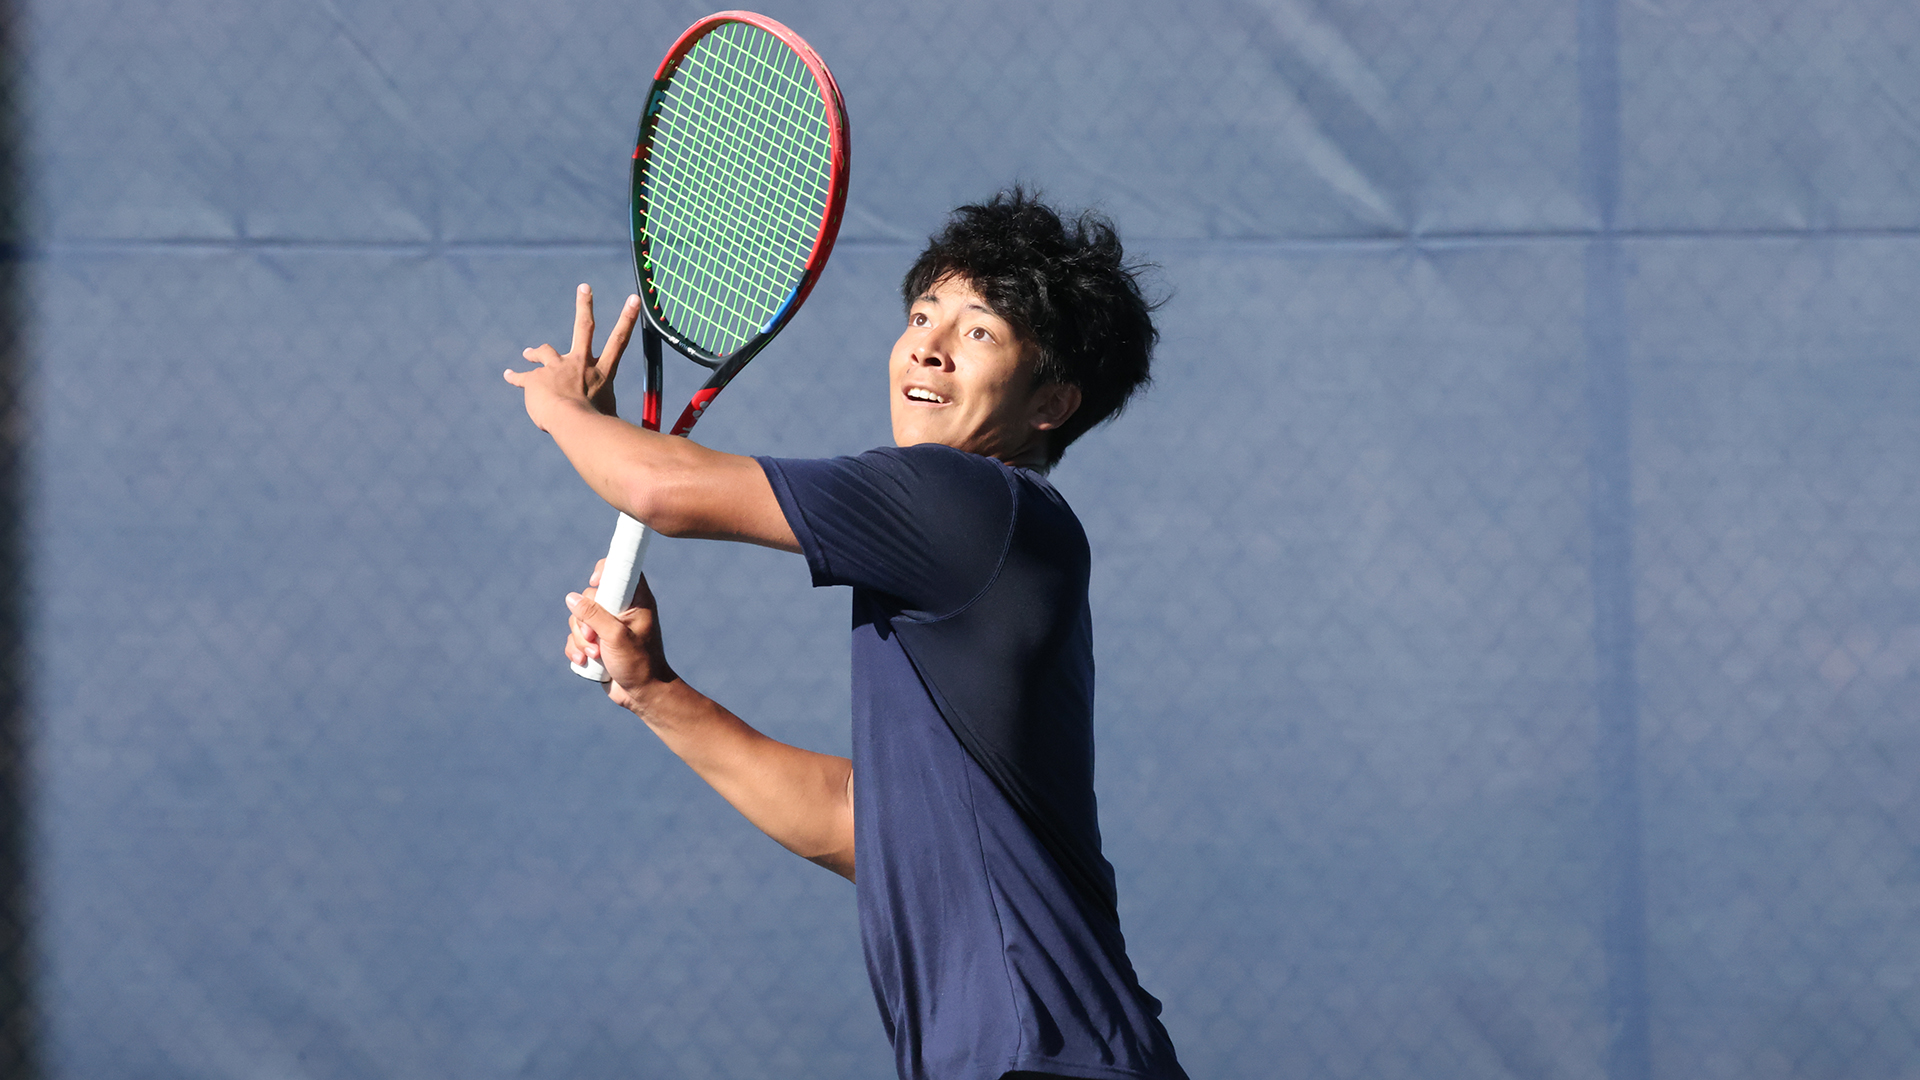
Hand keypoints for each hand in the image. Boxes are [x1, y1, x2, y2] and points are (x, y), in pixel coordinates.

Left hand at [503, 284, 640, 429]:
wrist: (571, 422)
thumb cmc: (598, 427)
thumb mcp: (613, 420)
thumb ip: (615, 419)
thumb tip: (628, 437)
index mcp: (602, 373)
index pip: (620, 341)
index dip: (628, 318)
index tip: (634, 299)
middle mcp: (580, 364)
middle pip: (585, 327)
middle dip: (585, 305)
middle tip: (584, 287)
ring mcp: (556, 369)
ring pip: (545, 351)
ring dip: (536, 351)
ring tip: (528, 352)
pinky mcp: (535, 380)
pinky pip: (523, 377)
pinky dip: (516, 376)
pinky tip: (509, 375)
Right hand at [564, 563, 676, 712]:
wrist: (641, 694)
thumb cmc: (638, 663)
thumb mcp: (616, 636)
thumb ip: (594, 615)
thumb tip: (571, 598)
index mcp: (636, 601)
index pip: (620, 570)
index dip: (605, 570)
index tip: (595, 582)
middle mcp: (621, 609)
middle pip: (589, 598)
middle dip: (584, 621)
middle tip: (595, 638)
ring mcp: (607, 626)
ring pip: (578, 619)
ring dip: (580, 640)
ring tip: (595, 656)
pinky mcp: (596, 642)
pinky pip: (575, 637)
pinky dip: (576, 650)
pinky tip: (584, 662)